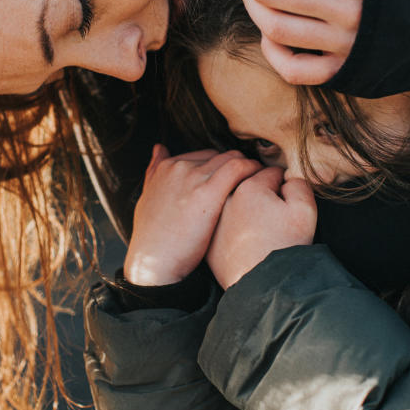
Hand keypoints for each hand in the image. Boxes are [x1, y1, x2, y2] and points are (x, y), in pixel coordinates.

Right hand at [124, 146, 262, 285]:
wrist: (153, 262)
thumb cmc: (152, 238)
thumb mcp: (147, 197)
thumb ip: (154, 171)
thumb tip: (160, 147)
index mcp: (166, 167)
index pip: (204, 155)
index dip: (221, 168)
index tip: (232, 181)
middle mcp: (179, 166)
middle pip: (219, 155)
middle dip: (236, 167)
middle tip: (250, 184)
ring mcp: (193, 177)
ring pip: (232, 157)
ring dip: (249, 168)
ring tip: (260, 183)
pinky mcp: (208, 191)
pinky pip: (239, 168)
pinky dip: (253, 171)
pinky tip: (262, 184)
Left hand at [207, 167, 317, 288]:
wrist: (264, 285)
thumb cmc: (286, 246)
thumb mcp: (304, 209)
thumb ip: (297, 183)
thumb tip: (285, 178)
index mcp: (249, 186)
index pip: (270, 172)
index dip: (283, 186)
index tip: (286, 203)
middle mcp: (226, 199)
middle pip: (249, 185)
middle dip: (262, 194)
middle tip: (273, 217)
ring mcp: (215, 220)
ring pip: (236, 205)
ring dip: (246, 208)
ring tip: (261, 230)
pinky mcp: (210, 239)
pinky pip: (226, 226)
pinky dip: (234, 228)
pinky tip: (247, 241)